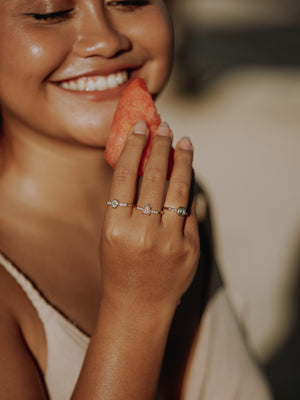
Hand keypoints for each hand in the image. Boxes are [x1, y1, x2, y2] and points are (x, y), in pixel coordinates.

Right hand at [100, 120, 199, 313]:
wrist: (139, 305)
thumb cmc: (119, 266)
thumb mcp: (111, 233)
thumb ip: (125, 203)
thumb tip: (144, 164)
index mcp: (116, 227)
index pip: (126, 175)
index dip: (134, 146)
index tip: (141, 127)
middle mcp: (144, 232)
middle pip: (155, 176)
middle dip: (161, 146)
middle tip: (165, 127)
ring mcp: (170, 241)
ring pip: (180, 188)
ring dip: (183, 160)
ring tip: (185, 142)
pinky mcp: (190, 249)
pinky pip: (190, 209)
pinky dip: (189, 187)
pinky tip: (188, 173)